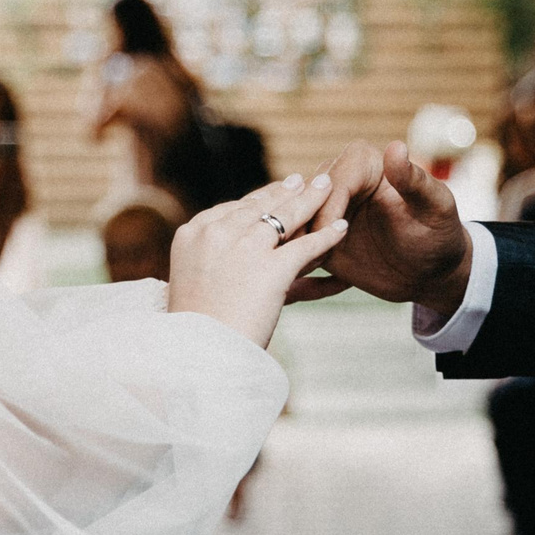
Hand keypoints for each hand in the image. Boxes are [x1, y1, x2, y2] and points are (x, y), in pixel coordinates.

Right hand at [168, 174, 349, 348]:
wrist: (199, 355)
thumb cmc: (195, 330)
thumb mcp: (193, 284)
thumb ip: (212, 261)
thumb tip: (230, 258)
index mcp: (193, 234)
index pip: (234, 208)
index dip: (259, 198)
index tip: (275, 191)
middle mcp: (216, 233)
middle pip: (260, 205)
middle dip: (285, 191)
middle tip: (304, 179)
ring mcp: (244, 248)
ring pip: (285, 216)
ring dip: (310, 199)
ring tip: (327, 187)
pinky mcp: (271, 269)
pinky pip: (306, 247)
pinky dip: (327, 237)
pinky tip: (342, 229)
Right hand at [296, 141, 471, 317]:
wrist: (430, 272)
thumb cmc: (439, 234)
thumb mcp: (434, 208)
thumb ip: (414, 180)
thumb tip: (396, 147)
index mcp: (365, 163)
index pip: (335, 179)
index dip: (330, 205)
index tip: (336, 234)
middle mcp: (339, 180)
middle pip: (305, 199)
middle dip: (304, 226)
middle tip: (312, 257)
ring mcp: (325, 209)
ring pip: (293, 221)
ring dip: (293, 246)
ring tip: (301, 272)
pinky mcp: (316, 236)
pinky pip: (294, 245)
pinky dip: (292, 262)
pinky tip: (298, 284)